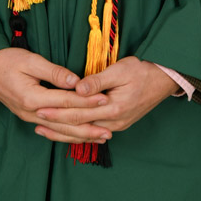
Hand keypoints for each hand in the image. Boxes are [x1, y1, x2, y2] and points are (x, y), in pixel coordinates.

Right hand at [0, 48, 110, 143]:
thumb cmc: (8, 60)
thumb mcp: (30, 60)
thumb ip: (53, 72)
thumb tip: (75, 81)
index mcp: (32, 97)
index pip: (66, 102)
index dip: (87, 101)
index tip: (105, 99)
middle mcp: (31, 112)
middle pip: (65, 123)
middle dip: (89, 126)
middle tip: (110, 128)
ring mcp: (30, 117)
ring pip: (60, 131)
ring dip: (81, 135)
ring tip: (101, 137)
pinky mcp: (30, 117)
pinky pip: (53, 130)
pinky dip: (68, 134)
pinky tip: (81, 136)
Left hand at [34, 56, 177, 142]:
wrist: (164, 79)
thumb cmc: (142, 70)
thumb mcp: (120, 69)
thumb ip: (98, 81)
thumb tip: (77, 89)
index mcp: (114, 108)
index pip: (80, 112)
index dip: (59, 111)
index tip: (40, 109)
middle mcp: (115, 121)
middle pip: (80, 125)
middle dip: (57, 123)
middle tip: (36, 120)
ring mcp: (117, 124)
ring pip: (86, 131)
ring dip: (65, 131)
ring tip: (45, 129)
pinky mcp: (118, 122)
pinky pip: (94, 130)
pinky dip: (79, 131)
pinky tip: (68, 131)